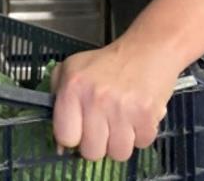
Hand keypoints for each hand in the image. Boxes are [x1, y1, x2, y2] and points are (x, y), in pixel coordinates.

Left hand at [50, 39, 179, 161]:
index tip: (80, 131)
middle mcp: (95, 100)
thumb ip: (56, 101)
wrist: (147, 50)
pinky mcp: (147, 115)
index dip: (73, 138)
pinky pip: (142, 144)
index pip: (66, 137)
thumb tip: (60, 145)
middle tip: (103, 128)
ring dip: (121, 143)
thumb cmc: (106, 63)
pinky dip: (141, 135)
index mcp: (73, 89)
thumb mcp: (70, 69)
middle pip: (92, 152)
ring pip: (119, 154)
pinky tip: (137, 117)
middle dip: (98, 145)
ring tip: (121, 123)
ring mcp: (122, 109)